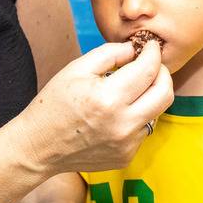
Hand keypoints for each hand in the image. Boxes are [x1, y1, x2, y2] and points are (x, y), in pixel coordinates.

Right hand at [12, 41, 172, 174]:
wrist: (38, 148)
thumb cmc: (54, 104)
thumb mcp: (76, 69)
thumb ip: (110, 53)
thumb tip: (136, 49)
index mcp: (107, 99)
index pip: (148, 70)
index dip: (154, 52)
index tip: (151, 46)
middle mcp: (122, 124)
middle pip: (165, 93)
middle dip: (162, 73)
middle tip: (151, 64)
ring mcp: (126, 144)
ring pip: (157, 112)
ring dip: (149, 96)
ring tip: (129, 90)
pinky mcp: (126, 157)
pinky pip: (143, 130)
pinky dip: (136, 117)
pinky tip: (116, 114)